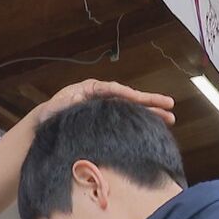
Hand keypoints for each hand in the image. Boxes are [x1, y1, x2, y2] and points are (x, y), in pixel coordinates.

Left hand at [33, 79, 174, 125]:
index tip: (140, 98)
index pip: (113, 89)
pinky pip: (128, 119)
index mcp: (90, 90)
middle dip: (149, 101)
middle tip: (170, 106)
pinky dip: (142, 122)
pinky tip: (156, 128)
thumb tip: (69, 100)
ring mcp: (108, 107)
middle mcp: (103, 96)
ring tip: (170, 119)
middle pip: (128, 97)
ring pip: (132, 108)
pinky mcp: (109, 119)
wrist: (48, 124)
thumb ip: (59, 106)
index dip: (128, 94)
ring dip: (151, 113)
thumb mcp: (52, 110)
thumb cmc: (50, 116)